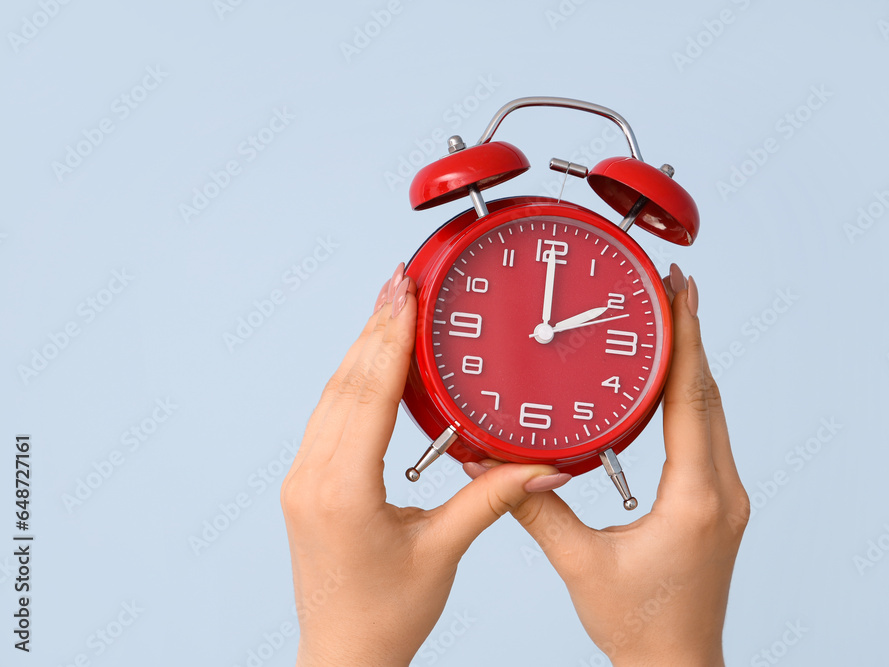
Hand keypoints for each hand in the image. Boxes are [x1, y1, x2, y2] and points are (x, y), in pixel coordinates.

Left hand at [280, 262, 572, 666]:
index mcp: (343, 490)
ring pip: (332, 395)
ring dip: (361, 348)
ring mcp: (302, 478)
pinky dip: (352, 380)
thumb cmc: (387, 615)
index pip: (368, 394)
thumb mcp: (443, 551)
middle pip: (346, 383)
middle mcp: (312, 476)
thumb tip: (544, 466)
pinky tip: (370, 358)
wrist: (343, 655)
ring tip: (388, 305)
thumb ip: (492, 498)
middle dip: (375, 326)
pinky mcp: (307, 483)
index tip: (405, 294)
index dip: (389, 338)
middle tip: (400, 279)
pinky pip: (328, 416)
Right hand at [508, 263, 749, 665]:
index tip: (681, 292)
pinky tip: (671, 383)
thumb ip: (535, 511)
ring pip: (714, 412)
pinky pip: (709, 434)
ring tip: (673, 320)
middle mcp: (720, 490)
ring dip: (694, 364)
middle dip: (692, 336)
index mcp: (694, 498)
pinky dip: (692, 397)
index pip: (692, 399)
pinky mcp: (716, 504)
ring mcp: (725, 496)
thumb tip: (494, 468)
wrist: (678, 666)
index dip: (687, 339)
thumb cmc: (641, 627)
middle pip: (710, 395)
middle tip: (673, 288)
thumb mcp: (580, 565)